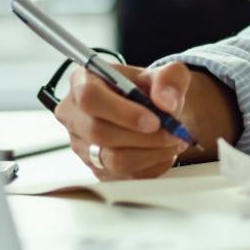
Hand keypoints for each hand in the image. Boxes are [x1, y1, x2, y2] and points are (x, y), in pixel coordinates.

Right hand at [53, 62, 192, 179]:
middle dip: (143, 137)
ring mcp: (82, 145)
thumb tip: (166, 102)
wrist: (153, 112)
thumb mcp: (168, 73)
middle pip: (99, 132)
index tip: (154, 120)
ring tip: (174, 141)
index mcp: (83, 80)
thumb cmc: (152, 89)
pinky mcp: (96, 169)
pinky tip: (164, 152)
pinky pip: (123, 176)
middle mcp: (75, 114)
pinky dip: (151, 166)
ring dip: (151, 153)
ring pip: (113, 160)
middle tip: (173, 133)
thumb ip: (170, 79)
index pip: (90, 97)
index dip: (122, 112)